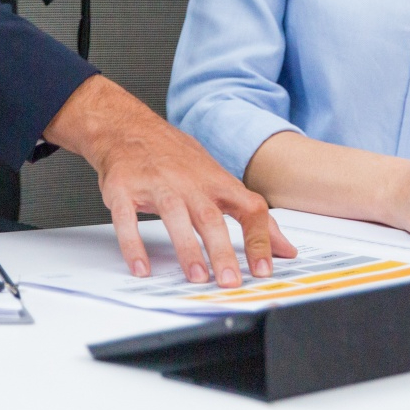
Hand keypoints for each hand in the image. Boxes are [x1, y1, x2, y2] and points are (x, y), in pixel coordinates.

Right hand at [45, 75, 295, 284]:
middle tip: (230, 281)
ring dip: (187, 248)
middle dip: (223, 251)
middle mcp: (189, 182)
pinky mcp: (124, 189)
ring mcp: (156, 184)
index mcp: (216, 181)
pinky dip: (134, 243)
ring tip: (196, 277)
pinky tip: (141, 267)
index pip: (248, 207)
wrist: (128, 127)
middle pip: (211, 216)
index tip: (265, 269)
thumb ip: (250, 214)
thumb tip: (285, 248)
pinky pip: (128, 218)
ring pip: (174, 215)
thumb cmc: (176, 158)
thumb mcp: (218, 179)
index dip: (259, 238)